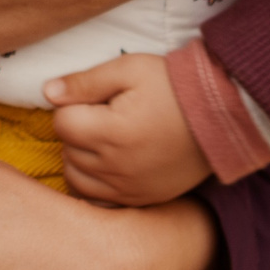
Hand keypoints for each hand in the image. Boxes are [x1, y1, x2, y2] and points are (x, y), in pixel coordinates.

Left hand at [48, 54, 212, 205]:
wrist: (222, 116)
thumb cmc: (174, 86)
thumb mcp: (129, 69)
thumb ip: (85, 82)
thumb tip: (47, 92)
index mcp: (111, 132)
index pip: (61, 123)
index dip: (72, 106)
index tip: (95, 99)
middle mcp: (117, 166)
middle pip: (67, 151)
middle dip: (76, 131)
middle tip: (102, 116)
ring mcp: (129, 188)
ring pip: (77, 178)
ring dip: (80, 158)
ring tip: (104, 139)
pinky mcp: (142, 199)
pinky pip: (98, 200)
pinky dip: (95, 184)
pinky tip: (108, 165)